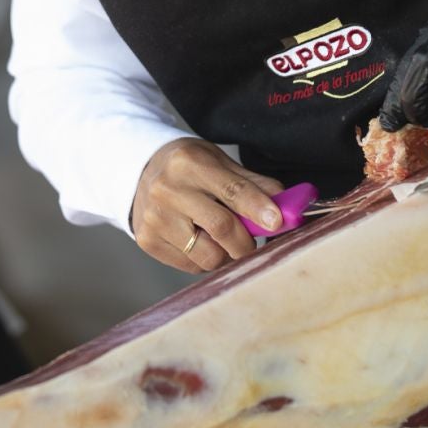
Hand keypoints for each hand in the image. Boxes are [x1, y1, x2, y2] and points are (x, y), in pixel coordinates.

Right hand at [130, 138, 285, 273]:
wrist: (139, 171)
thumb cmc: (188, 167)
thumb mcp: (218, 162)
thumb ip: (252, 184)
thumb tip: (289, 207)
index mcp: (189, 163)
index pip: (231, 190)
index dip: (258, 208)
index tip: (278, 222)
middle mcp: (167, 190)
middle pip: (221, 228)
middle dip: (247, 242)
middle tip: (253, 241)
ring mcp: (154, 218)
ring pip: (208, 256)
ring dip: (226, 255)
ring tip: (221, 239)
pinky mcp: (148, 241)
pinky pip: (191, 266)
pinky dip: (205, 259)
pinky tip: (199, 240)